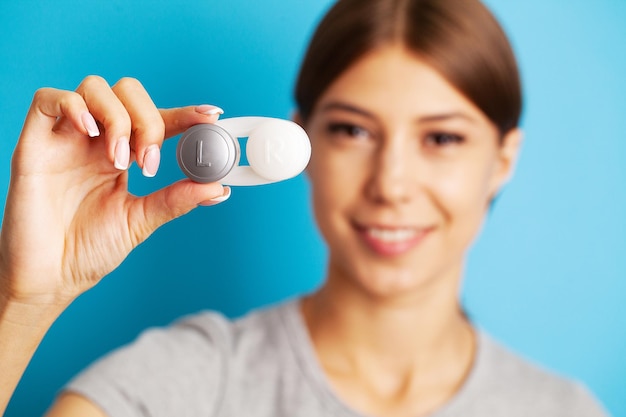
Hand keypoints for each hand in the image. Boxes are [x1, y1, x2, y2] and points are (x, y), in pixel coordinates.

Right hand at [0, 76, 227, 307]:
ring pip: (95, 88)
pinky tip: (92, 134)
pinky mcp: (35, 143)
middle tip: (149, 162)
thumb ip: (175, 200)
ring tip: (120, 161)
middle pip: (127, 92)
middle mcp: (95, 141)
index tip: (211, 116)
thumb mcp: (140, 221)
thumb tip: (217, 187)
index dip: (183, 113)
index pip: (155, 119)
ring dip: (118, 118)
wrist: (49, 278)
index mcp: (120, 155)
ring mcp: (65, 138)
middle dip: (148, 119)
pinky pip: (48, 98)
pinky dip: (75, 106)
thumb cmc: (87, 250)